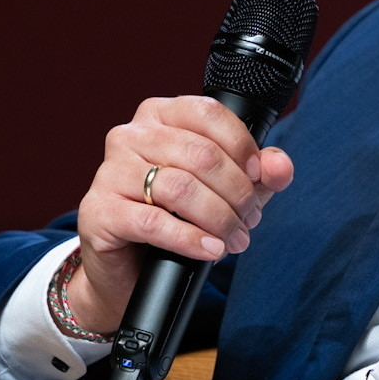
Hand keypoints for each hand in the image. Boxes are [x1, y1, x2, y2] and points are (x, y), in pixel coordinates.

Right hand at [66, 96, 295, 334]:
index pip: (208, 113)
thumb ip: (258, 174)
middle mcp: (130, 135)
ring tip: (234, 239)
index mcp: (159, 115)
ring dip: (218, 219)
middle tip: (249, 221)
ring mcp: (110, 171)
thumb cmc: (176, 216)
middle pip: (200, 155)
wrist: (129, 266)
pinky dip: (190, 239)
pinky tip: (210, 249)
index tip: (259, 177)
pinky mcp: (99, 210)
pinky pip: (153, 222)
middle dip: (236, 193)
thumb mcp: (226, 190)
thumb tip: (279, 164)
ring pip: (179, 188)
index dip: (242, 147)